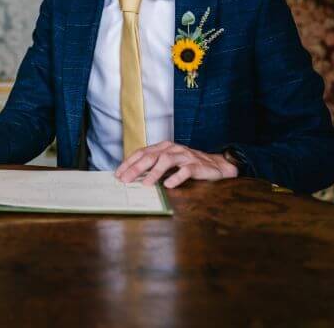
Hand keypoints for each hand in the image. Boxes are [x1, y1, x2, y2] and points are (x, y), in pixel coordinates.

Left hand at [115, 141, 237, 187]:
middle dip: (136, 168)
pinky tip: (169, 186)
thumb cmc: (187, 165)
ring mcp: (184, 156)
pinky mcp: (196, 165)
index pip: (141, 152)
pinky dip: (176, 178)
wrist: (215, 165)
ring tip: (146, 184)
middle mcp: (172, 149)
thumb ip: (153, 167)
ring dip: (154, 172)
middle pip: (151, 156)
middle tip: (125, 180)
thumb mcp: (168, 163)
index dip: (129, 163)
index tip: (118, 174)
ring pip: (166, 160)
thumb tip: (132, 178)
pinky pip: (185, 171)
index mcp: (163, 147)